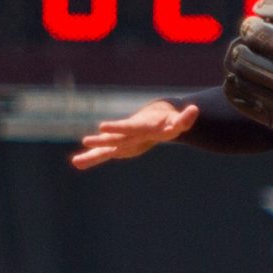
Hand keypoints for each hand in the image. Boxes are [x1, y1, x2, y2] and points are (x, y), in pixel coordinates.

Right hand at [72, 99, 198, 169]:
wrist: (156, 119)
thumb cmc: (168, 122)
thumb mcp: (178, 123)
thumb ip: (185, 119)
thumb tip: (196, 109)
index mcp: (140, 126)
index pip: (128, 127)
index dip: (118, 128)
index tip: (103, 127)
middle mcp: (128, 134)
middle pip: (114, 138)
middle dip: (102, 141)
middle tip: (87, 141)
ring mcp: (123, 141)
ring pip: (106, 148)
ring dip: (93, 154)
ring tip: (76, 161)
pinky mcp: (120, 147)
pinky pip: (105, 154)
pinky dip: (92, 158)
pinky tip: (77, 163)